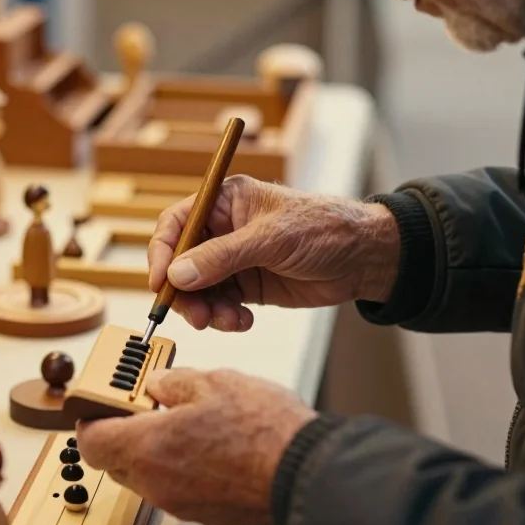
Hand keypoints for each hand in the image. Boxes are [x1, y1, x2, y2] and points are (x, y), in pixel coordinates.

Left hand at [76, 368, 316, 524]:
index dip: (90, 419)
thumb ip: (173, 382)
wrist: (306, 472)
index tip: (100, 402)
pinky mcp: (205, 513)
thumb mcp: (213, 382)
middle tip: (142, 405)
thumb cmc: (263, 430)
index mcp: (148, 448)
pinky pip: (175, 487)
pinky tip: (206, 442)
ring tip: (182, 419)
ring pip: (146, 475)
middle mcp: (157, 483)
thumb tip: (158, 385)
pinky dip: (179, 465)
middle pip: (115, 460)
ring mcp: (180, 503)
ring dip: (153, 448)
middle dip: (123, 431)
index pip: (91, 441)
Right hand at [148, 175, 399, 330]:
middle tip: (196, 316)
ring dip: (206, 310)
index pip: (176, 223)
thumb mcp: (271, 239)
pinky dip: (225, 318)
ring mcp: (234, 260)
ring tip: (228, 322)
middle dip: (184, 291)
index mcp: (225, 202)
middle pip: (181, 262)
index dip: (162, 252)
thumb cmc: (324, 229)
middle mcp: (223, 230)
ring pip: (198, 289)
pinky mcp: (247, 286)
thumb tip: (178, 274)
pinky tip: (244, 322)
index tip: (161, 283)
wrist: (364, 258)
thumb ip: (222, 257)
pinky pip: (220, 305)